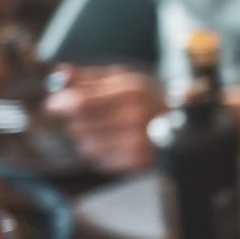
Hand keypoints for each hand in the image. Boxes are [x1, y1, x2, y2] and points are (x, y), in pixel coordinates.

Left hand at [44, 66, 166, 172]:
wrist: (187, 128)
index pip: (81, 102)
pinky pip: (101, 161)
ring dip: (88, 139)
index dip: (60, 104)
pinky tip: (115, 144)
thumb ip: (90, 77)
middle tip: (85, 118)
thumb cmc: (150, 100)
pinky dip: (101, 154)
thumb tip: (59, 75)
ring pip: (87, 146)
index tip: (53, 105)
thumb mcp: (125, 79)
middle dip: (76, 122)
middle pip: (80, 125)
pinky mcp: (137, 163)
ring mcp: (136, 143)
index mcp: (130, 91)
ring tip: (106, 131)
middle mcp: (133, 117)